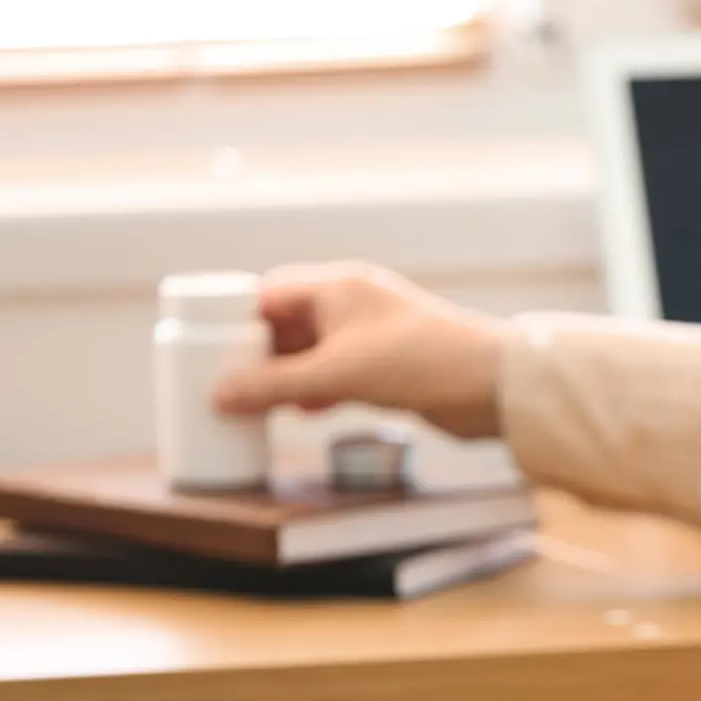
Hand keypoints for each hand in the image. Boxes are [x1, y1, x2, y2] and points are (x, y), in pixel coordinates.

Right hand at [213, 262, 509, 439]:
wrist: (496, 387)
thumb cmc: (424, 362)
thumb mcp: (339, 374)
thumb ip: (277, 385)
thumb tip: (220, 395)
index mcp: (337, 287)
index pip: (268, 294)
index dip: (234, 321)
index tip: (204, 349)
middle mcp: (352, 306)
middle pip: (286, 325)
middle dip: (254, 354)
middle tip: (220, 382)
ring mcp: (370, 338)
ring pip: (310, 354)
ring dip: (283, 377)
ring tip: (248, 404)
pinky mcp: (388, 370)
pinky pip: (336, 376)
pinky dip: (314, 393)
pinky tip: (298, 414)